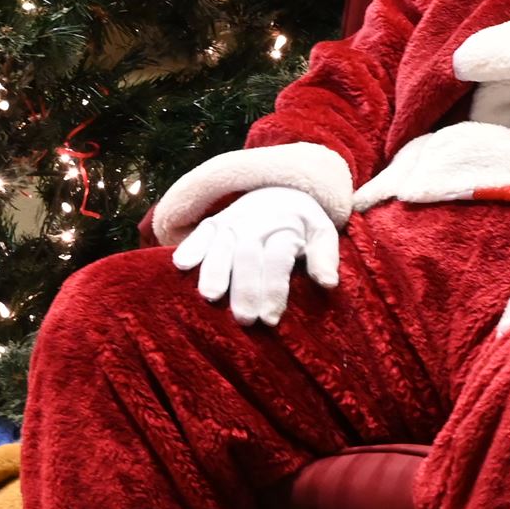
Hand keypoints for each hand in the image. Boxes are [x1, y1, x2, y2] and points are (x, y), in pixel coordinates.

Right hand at [170, 184, 340, 325]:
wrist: (279, 189)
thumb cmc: (302, 223)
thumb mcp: (322, 233)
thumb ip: (325, 257)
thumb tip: (328, 283)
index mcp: (284, 228)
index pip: (278, 258)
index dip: (274, 289)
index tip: (271, 319)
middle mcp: (255, 223)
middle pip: (247, 254)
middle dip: (246, 287)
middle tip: (245, 319)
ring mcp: (232, 222)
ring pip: (220, 244)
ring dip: (215, 270)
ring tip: (211, 296)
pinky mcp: (214, 223)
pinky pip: (199, 232)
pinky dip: (190, 246)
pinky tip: (181, 265)